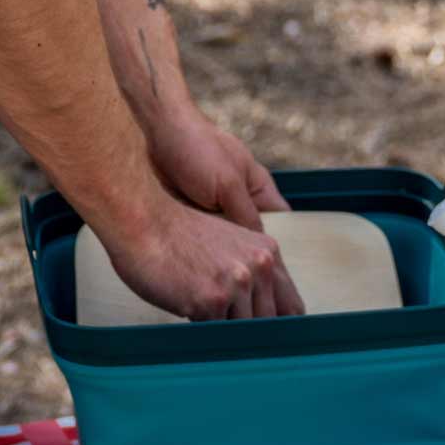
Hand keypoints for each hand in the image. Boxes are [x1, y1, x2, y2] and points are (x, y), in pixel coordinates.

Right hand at [107, 196, 301, 320]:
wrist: (143, 222)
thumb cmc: (178, 236)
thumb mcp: (229, 245)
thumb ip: (252, 274)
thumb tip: (266, 318)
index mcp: (267, 252)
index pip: (292, 307)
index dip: (281, 328)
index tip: (272, 342)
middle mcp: (259, 266)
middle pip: (268, 325)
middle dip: (249, 333)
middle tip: (228, 330)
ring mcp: (237, 283)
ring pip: (242, 332)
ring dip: (222, 330)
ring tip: (200, 308)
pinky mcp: (212, 300)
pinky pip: (214, 333)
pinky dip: (200, 329)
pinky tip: (186, 305)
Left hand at [148, 111, 303, 314]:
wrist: (154, 132)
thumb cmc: (196, 148)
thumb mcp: (228, 183)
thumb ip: (246, 217)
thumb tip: (261, 256)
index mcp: (259, 194)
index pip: (282, 234)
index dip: (284, 264)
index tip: (290, 294)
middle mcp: (241, 208)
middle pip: (257, 252)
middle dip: (259, 279)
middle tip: (265, 311)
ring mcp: (216, 217)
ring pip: (230, 257)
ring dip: (232, 278)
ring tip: (239, 309)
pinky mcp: (192, 225)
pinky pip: (205, 254)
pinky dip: (208, 271)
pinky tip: (209, 291)